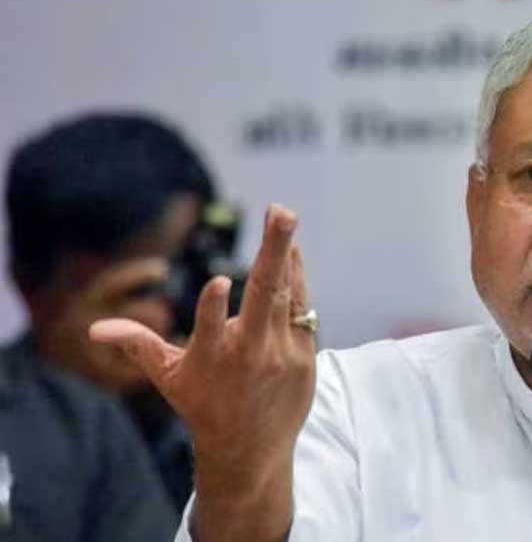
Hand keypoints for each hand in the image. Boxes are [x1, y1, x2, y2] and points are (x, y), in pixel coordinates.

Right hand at [90, 204, 313, 539]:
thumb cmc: (204, 406)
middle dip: (274, 252)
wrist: (250, 451)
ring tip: (284, 221)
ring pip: (288, 298)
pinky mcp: (305, 357)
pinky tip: (294, 255)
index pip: (211, 329)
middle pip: (265, 297)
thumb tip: (95, 329)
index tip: (218, 282)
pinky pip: (301, 311)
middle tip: (282, 212)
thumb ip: (139, 344)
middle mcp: (251, 355)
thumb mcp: (169, 378)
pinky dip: (297, 282)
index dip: (213, 308)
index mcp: (212, 359)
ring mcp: (282, 355)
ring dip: (289, 258)